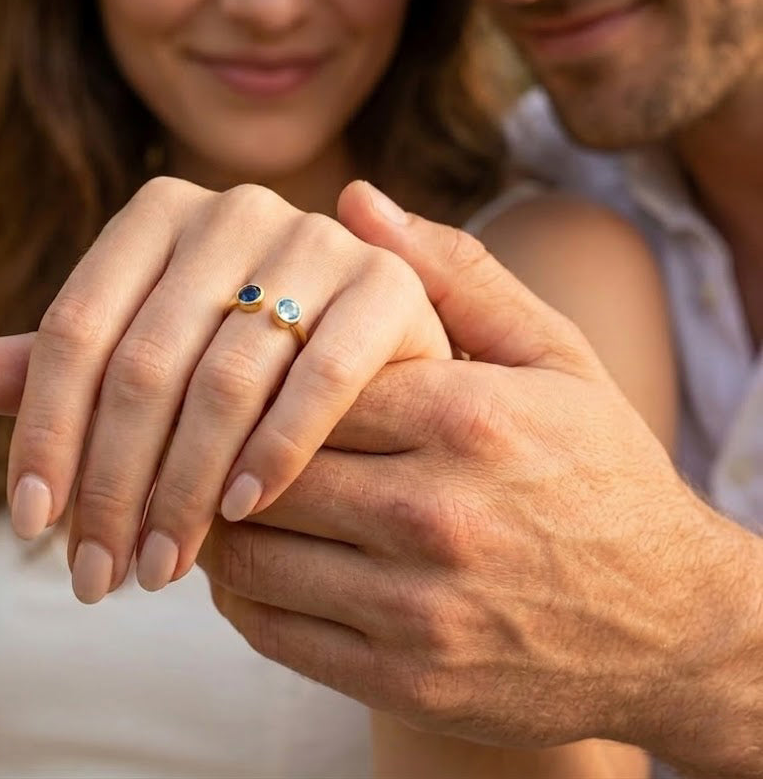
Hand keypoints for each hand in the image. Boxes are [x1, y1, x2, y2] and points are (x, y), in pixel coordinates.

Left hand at [0, 177, 450, 601]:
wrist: (378, 354)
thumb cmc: (246, 360)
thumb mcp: (149, 356)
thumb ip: (62, 364)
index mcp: (161, 211)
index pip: (75, 326)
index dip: (43, 430)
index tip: (31, 525)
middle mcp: (235, 207)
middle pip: (142, 360)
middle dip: (110, 481)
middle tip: (95, 576)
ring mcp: (316, 239)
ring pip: (222, 378)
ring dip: (182, 487)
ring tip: (157, 569)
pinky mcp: (384, 285)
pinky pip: (316, 379)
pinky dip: (273, 452)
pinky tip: (240, 514)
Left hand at [197, 182, 758, 771]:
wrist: (676, 625)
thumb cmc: (599, 470)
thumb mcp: (552, 355)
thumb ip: (454, 272)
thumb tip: (353, 198)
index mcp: (469, 415)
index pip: (303, 378)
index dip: (260, 374)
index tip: (240, 370)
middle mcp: (441, 512)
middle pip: (266, 466)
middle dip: (224, 448)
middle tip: (204, 433)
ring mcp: (423, 608)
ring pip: (254, 555)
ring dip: (220, 524)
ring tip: (217, 494)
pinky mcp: (410, 681)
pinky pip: (276, 632)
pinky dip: (242, 596)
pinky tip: (252, 566)